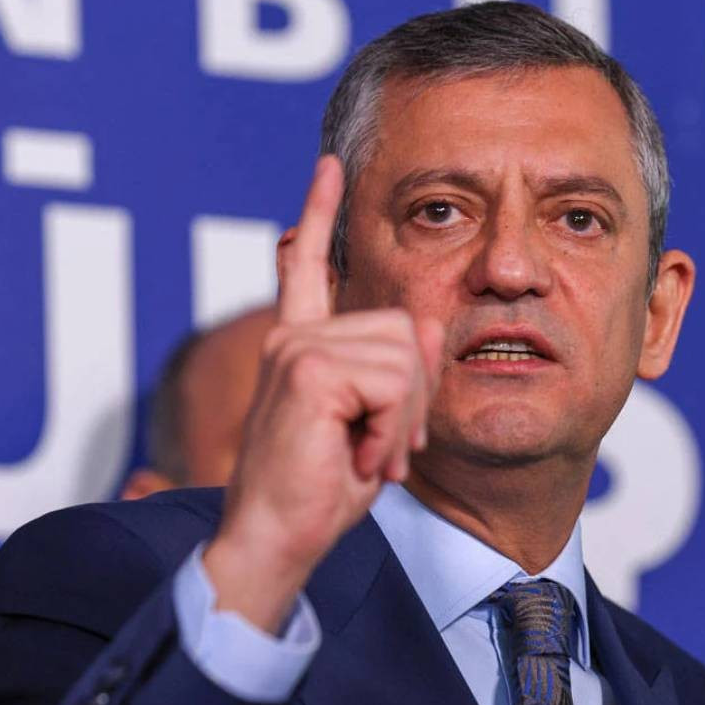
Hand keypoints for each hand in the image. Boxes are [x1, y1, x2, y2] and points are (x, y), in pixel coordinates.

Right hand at [202, 156, 443, 632]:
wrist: (276, 540)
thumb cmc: (320, 490)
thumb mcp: (376, 425)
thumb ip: (401, 373)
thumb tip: (428, 324)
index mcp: (302, 345)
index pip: (309, 266)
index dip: (321, 212)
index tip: (331, 165)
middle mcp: (294, 337)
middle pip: (405, 330)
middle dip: (414, 398)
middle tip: (381, 448)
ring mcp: (298, 348)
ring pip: (405, 358)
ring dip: (402, 422)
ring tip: (366, 456)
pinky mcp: (307, 369)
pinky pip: (393, 384)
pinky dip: (390, 432)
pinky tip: (357, 458)